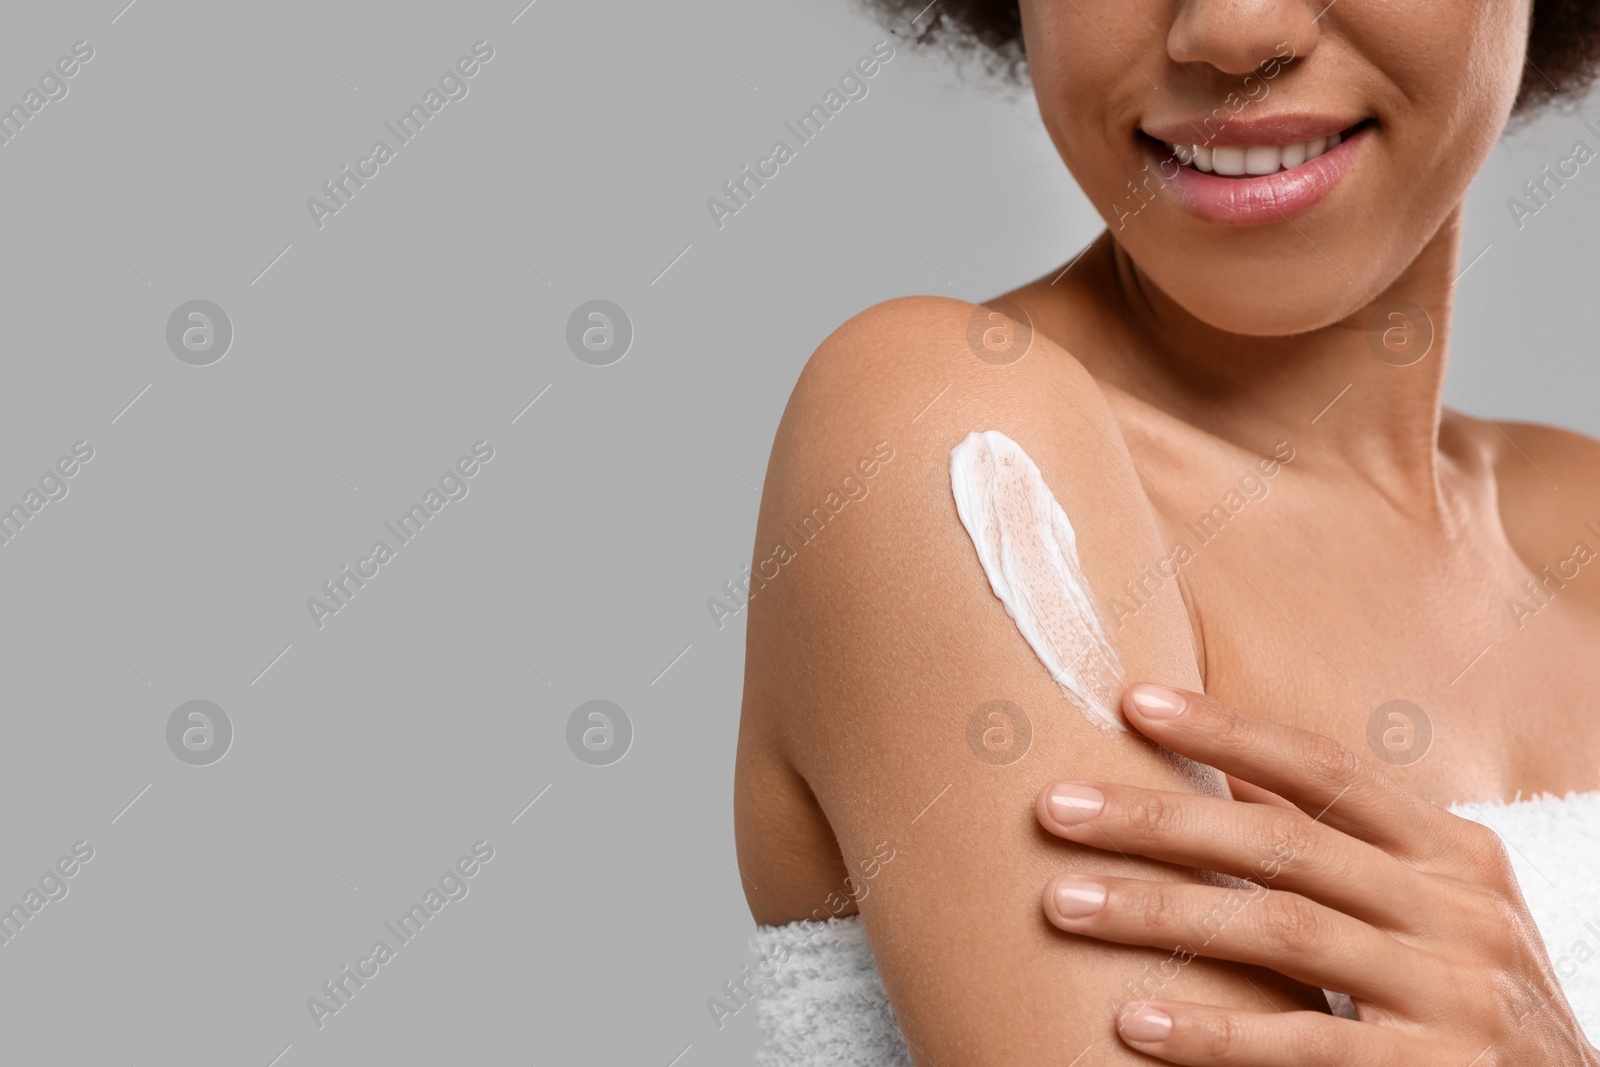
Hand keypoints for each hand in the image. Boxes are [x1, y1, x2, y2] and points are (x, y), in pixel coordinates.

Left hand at [1033, 682, 1598, 1065]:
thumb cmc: (1465, 996)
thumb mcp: (1428, 903)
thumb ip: (1336, 839)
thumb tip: (1223, 760)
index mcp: (1451, 851)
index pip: (1323, 768)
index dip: (1226, 727)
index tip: (1130, 699)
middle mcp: (1458, 909)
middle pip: (1282, 842)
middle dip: (1157, 819)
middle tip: (1053, 809)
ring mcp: (1453, 991)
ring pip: (1280, 932)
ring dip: (1160, 914)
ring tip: (1063, 903)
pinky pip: (1306, 1045)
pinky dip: (1216, 1033)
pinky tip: (1135, 1023)